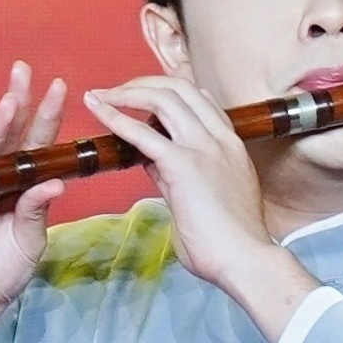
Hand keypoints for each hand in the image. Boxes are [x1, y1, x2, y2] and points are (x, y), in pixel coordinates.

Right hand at [0, 62, 69, 342]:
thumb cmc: (4, 269)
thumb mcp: (30, 240)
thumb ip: (36, 210)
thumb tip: (54, 182)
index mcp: (19, 183)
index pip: (35, 143)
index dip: (46, 115)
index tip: (59, 86)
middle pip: (7, 134)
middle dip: (16, 102)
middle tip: (24, 71)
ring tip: (10, 102)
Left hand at [81, 74, 318, 338]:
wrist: (246, 259)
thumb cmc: (229, 241)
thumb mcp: (207, 196)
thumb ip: (182, 174)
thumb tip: (155, 164)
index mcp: (230, 144)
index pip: (199, 99)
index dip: (168, 92)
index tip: (143, 96)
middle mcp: (219, 138)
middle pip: (179, 88)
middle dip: (143, 83)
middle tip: (115, 91)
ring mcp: (203, 147)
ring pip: (163, 97)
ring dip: (127, 91)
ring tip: (100, 96)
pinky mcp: (183, 164)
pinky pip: (142, 132)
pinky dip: (115, 117)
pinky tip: (97, 110)